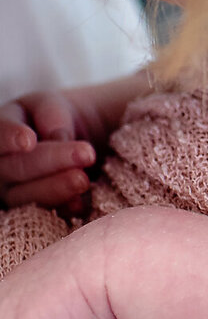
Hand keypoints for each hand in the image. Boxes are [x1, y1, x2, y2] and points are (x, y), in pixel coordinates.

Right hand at [0, 73, 149, 211]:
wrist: (70, 135)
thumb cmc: (54, 116)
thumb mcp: (52, 105)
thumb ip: (51, 116)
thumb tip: (60, 138)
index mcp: (0, 134)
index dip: (10, 138)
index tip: (28, 141)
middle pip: (16, 167)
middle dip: (52, 161)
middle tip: (87, 153)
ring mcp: (11, 191)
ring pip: (25, 196)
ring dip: (56, 188)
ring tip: (83, 179)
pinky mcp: (32, 209)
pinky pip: (43, 214)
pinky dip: (62, 209)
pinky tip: (79, 204)